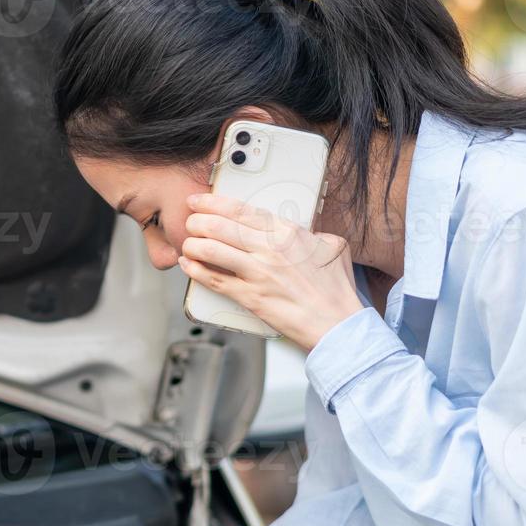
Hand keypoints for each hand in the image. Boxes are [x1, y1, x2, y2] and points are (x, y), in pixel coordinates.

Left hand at [179, 193, 364, 352]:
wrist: (337, 324)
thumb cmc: (336, 288)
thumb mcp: (332, 246)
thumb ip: (309, 233)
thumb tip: (297, 230)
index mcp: (287, 232)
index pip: (240, 210)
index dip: (213, 202)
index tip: (198, 201)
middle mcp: (269, 249)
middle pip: (219, 226)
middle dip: (197, 221)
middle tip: (190, 222)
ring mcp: (257, 273)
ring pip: (211, 250)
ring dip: (193, 244)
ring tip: (188, 243)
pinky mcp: (250, 297)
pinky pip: (214, 280)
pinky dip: (195, 271)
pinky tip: (188, 265)